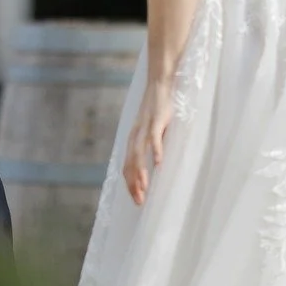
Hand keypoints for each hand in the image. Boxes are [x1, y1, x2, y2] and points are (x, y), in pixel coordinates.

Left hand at [121, 79, 176, 205]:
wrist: (158, 84)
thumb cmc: (157, 108)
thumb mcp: (152, 129)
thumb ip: (151, 144)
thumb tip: (154, 163)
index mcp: (133, 139)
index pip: (127, 165)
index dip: (130, 183)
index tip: (135, 198)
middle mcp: (135, 135)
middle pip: (130, 164)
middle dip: (133, 184)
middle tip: (139, 201)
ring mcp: (145, 128)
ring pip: (139, 154)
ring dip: (141, 173)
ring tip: (144, 189)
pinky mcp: (156, 121)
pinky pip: (154, 139)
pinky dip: (155, 152)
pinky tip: (158, 164)